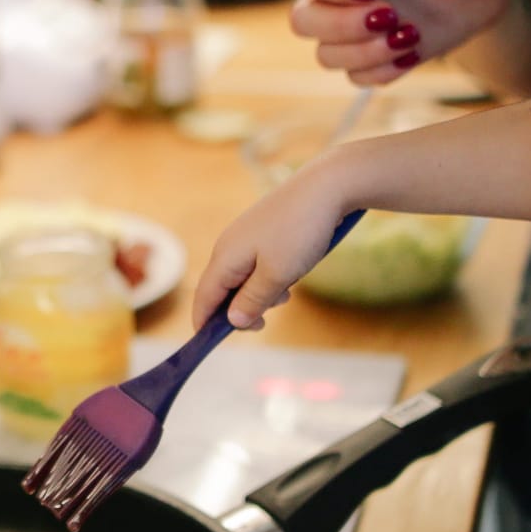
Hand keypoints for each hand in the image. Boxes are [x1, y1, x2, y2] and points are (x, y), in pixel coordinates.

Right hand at [190, 160, 354, 328]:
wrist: (326, 186)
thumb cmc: (299, 231)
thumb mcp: (277, 275)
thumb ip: (252, 301)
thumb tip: (231, 320)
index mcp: (225, 257)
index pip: (203, 298)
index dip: (204, 324)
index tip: (209, 345)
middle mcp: (228, 246)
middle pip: (221, 290)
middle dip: (240, 310)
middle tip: (265, 322)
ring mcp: (245, 236)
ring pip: (241, 278)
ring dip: (259, 294)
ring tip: (286, 294)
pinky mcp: (262, 230)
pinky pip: (255, 264)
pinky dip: (268, 278)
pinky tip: (291, 275)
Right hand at [286, 0, 523, 84]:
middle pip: (304, 20)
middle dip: (342, 25)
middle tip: (391, 15)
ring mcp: (357, 26)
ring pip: (326, 56)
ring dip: (364, 53)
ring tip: (410, 35)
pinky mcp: (379, 54)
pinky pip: (359, 77)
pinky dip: (383, 72)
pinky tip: (415, 51)